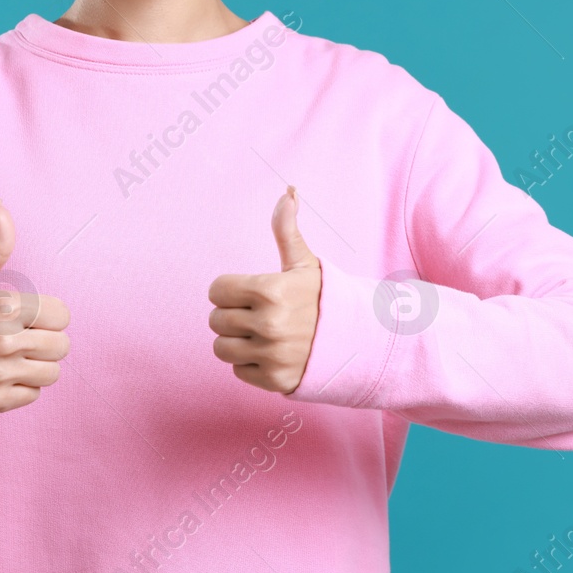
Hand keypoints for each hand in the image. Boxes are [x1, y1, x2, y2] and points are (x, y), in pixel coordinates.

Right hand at [0, 199, 70, 415]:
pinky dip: (21, 386)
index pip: (61, 315)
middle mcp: (5, 344)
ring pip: (51, 373)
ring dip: (37, 364)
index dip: (48, 314)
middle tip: (21, 336)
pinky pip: (33, 394)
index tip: (28, 315)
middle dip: (45, 339)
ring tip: (13, 355)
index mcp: (5, 309)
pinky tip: (0, 373)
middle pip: (61, 346)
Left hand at [207, 185, 321, 393]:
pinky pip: (237, 371)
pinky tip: (272, 353)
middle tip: (259, 314)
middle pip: (216, 320)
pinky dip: (250, 364)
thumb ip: (287, 230)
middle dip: (233, 315)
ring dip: (237, 341)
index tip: (249, 293)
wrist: (357, 341)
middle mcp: (268, 325)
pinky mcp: (274, 380)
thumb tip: (288, 192)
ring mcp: (271, 355)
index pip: (215, 291)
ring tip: (262, 334)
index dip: (229, 290)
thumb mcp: (304, 263)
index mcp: (269, 290)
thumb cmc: (323, 297)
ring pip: (221, 348)